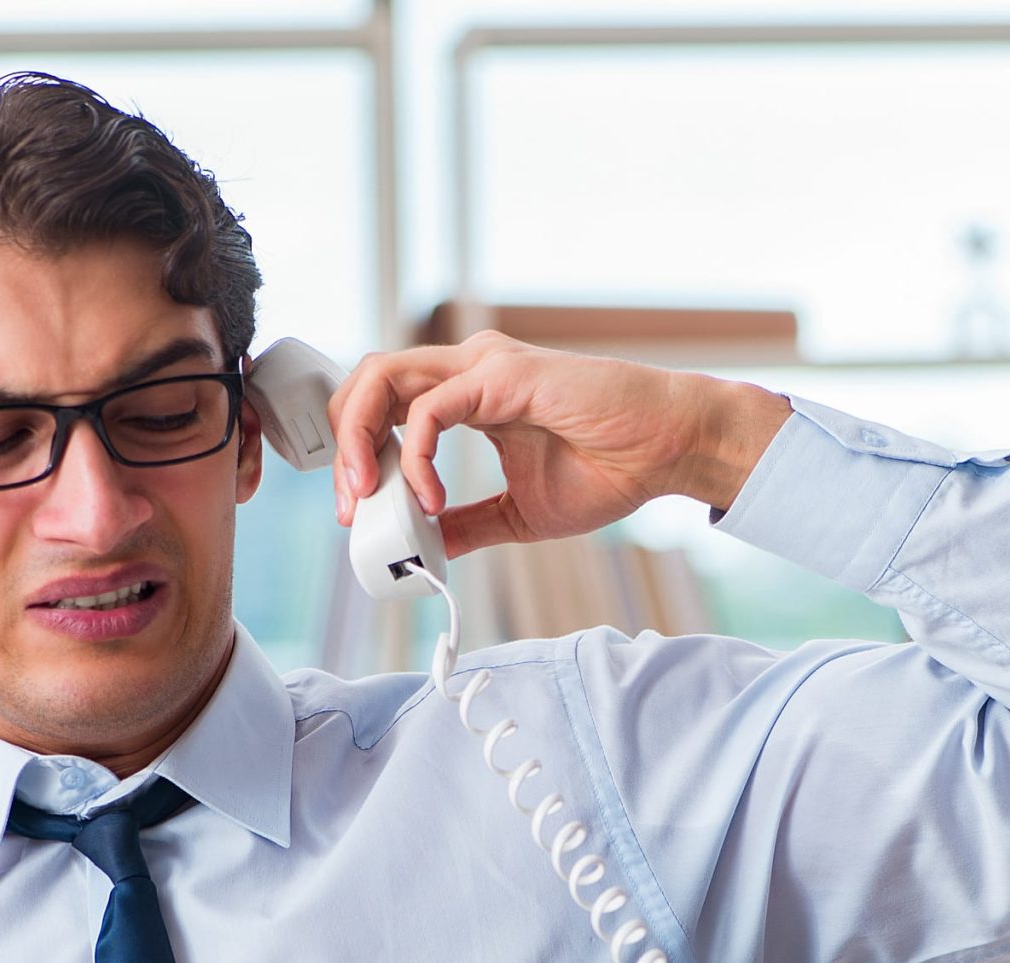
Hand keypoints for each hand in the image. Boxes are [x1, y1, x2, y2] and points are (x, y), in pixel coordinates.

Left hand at [326, 331, 791, 558]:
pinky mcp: (502, 376)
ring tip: (369, 496)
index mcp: (468, 394)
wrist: (667, 451)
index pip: (382, 405)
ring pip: (382, 378)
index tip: (357, 512)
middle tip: (352, 508)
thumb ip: (468, 524)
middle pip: (366, 383)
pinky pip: (431, 409)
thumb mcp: (518, 514)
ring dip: (359, 440)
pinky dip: (417, 455)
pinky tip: (430, 499)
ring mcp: (483, 365)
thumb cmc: (610, 468)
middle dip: (342, 446)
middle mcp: (468, 368)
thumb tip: (426, 550)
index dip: (355, 455)